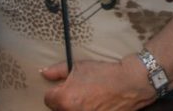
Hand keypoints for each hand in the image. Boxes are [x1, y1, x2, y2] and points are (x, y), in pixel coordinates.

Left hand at [41, 56, 155, 110]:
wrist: (129, 83)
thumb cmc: (104, 73)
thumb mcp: (78, 66)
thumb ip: (57, 70)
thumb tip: (43, 72)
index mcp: (64, 99)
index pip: (48, 98)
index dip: (57, 90)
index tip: (66, 85)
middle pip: (58, 108)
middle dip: (65, 100)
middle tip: (79, 90)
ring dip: (75, 107)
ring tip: (88, 97)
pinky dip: (87, 110)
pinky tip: (96, 104)